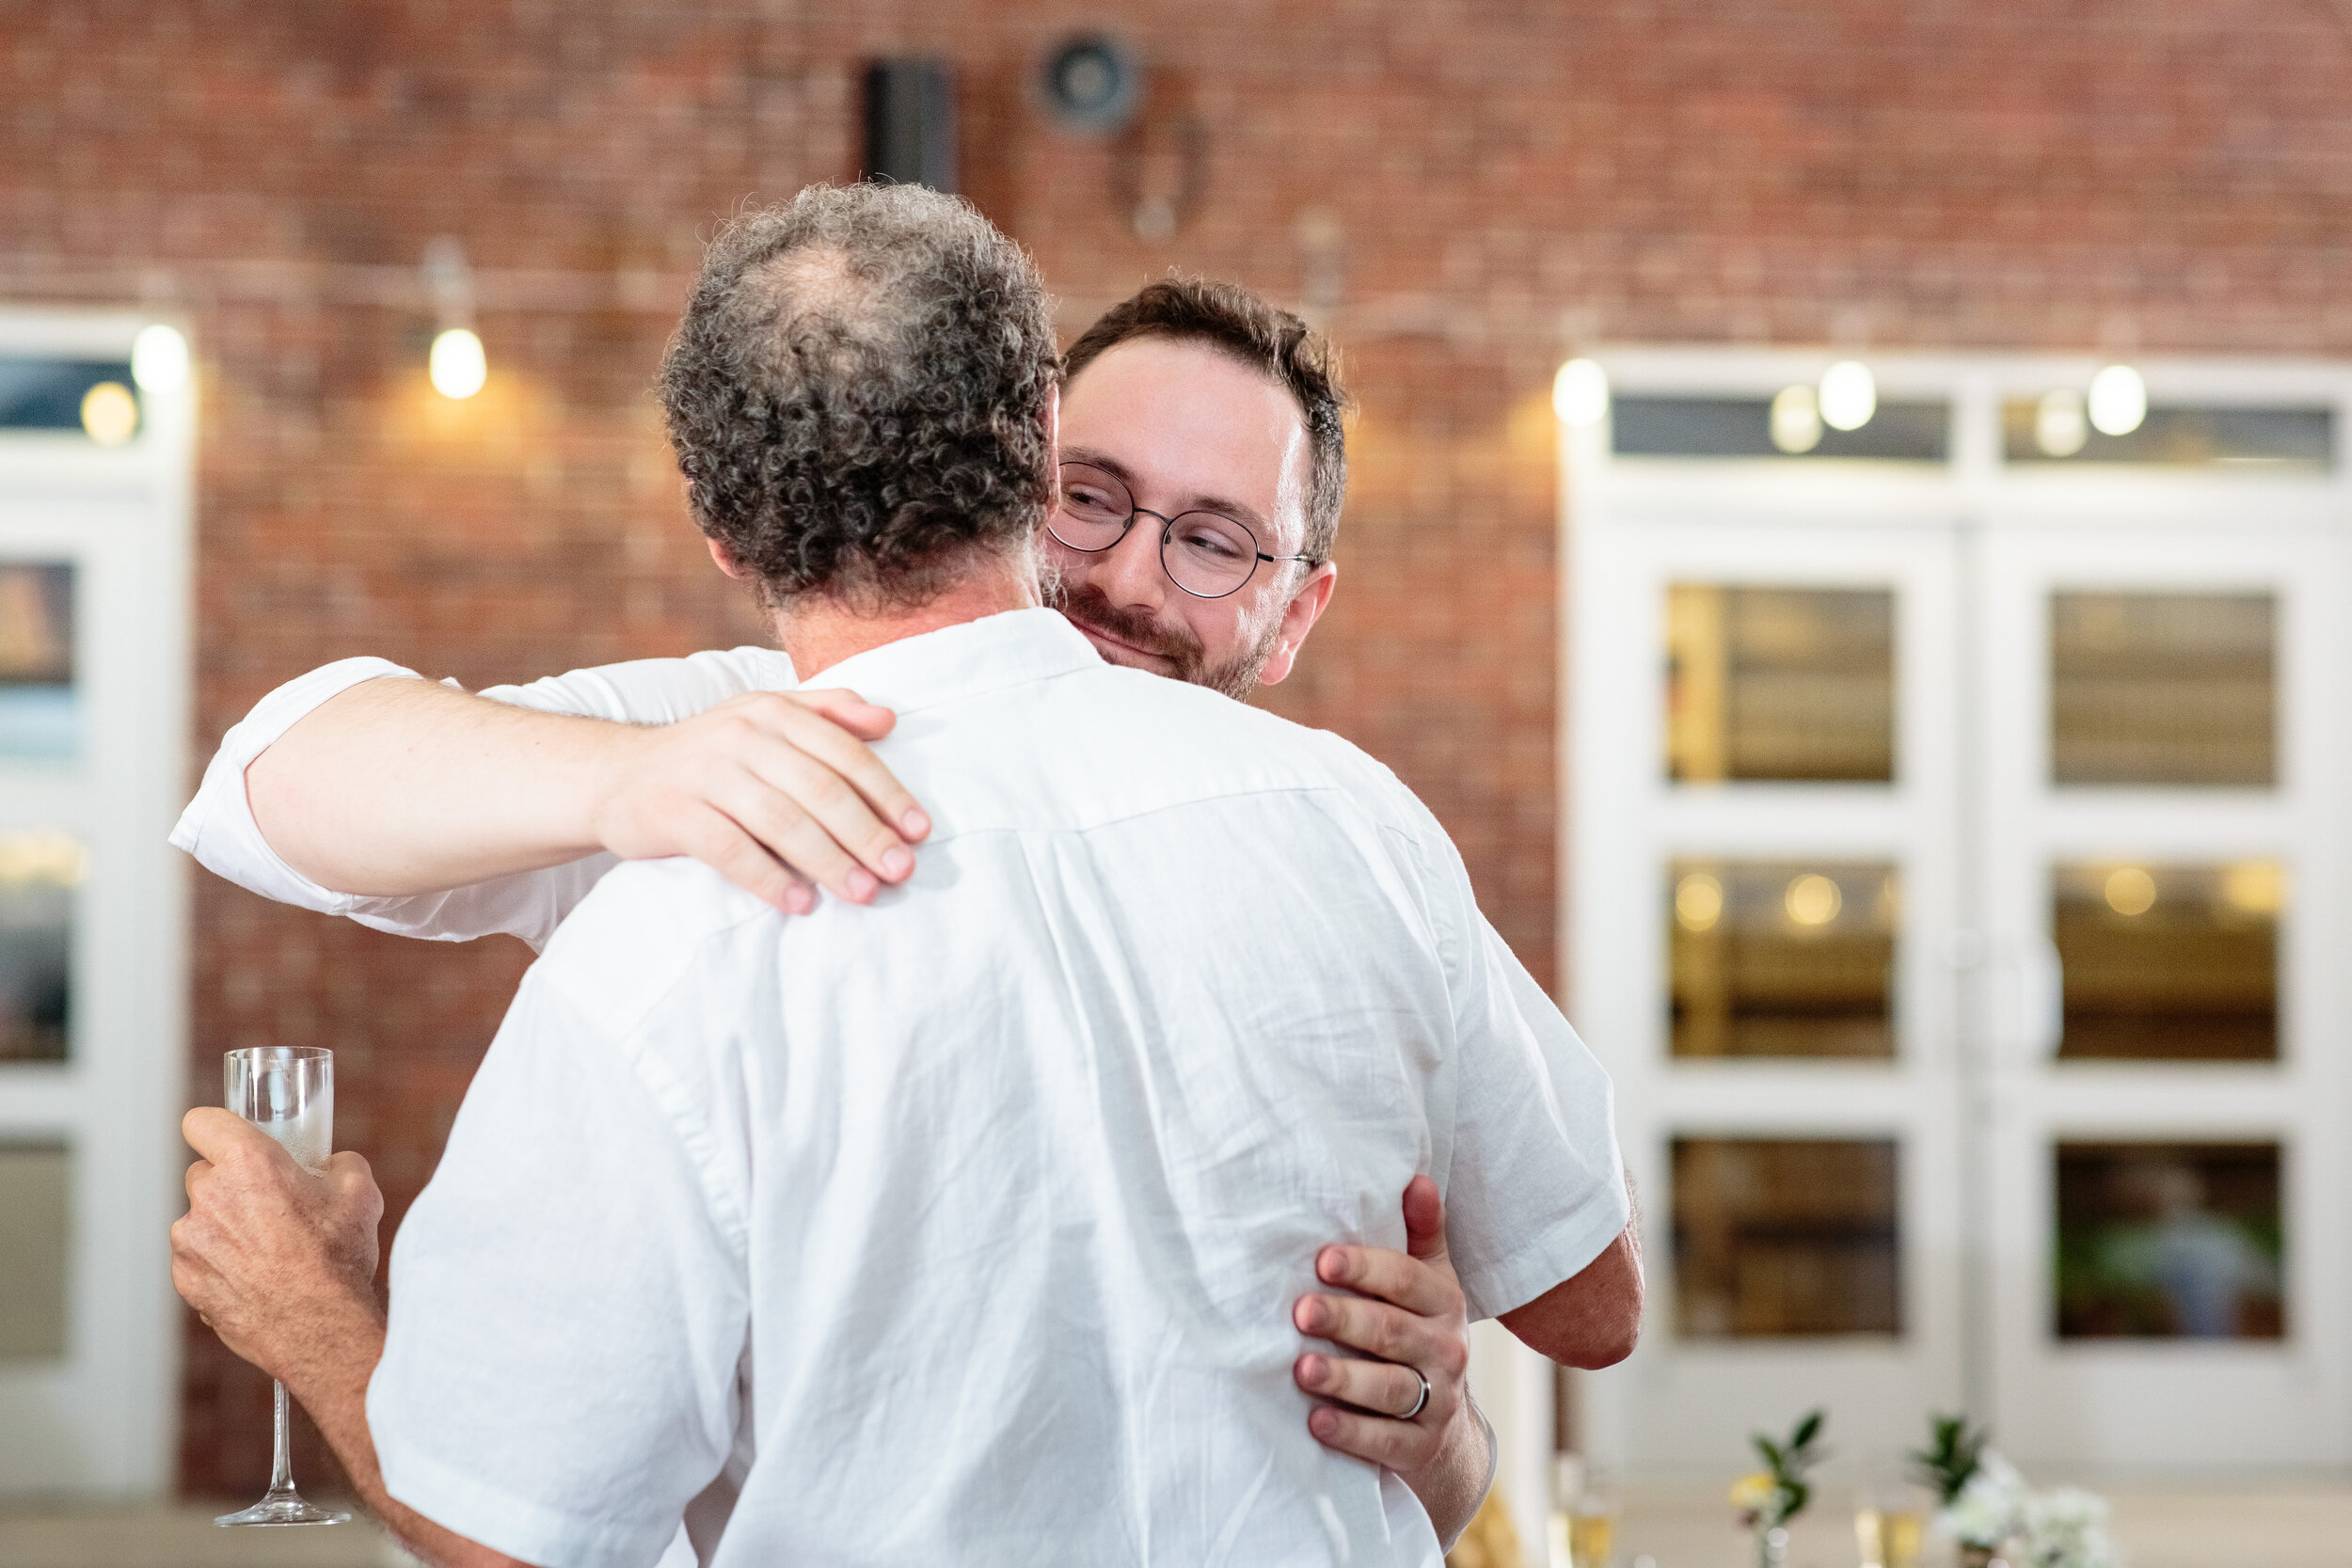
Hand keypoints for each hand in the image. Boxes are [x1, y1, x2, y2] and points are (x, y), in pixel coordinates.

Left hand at [170, 1107, 384, 1382]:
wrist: (322, 1327)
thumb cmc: (337, 1260)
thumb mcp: (359, 1191)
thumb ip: (334, 1163)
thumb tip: (327, 1165)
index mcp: (248, 1163)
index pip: (200, 1122)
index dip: (217, 1128)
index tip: (229, 1139)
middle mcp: (209, 1197)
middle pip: (203, 1174)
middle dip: (231, 1185)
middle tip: (269, 1204)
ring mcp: (190, 1242)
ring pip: (199, 1220)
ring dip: (224, 1228)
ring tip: (268, 1251)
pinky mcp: (186, 1280)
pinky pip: (197, 1259)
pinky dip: (218, 1264)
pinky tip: (256, 1277)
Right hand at [587, 689, 930, 914]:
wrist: (617, 775)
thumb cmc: (710, 754)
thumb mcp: (764, 717)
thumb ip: (827, 712)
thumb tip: (889, 718)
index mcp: (772, 711)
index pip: (843, 753)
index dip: (886, 792)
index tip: (918, 831)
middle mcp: (741, 736)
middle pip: (819, 789)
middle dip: (867, 833)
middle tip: (901, 871)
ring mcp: (705, 773)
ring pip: (781, 821)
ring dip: (828, 861)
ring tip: (863, 892)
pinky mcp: (673, 812)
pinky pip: (731, 851)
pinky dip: (769, 879)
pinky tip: (799, 903)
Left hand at [1292, 1175, 1482, 1528]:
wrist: (1444, 1431)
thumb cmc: (1418, 1335)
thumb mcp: (1429, 1284)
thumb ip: (1421, 1233)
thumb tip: (1418, 1177)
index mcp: (1444, 1302)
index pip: (1407, 1280)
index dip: (1366, 1268)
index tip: (1324, 1260)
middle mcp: (1447, 1350)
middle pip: (1392, 1333)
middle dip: (1345, 1320)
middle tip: (1301, 1311)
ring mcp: (1437, 1402)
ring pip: (1389, 1388)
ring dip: (1344, 1379)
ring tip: (1302, 1369)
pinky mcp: (1420, 1449)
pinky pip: (1386, 1442)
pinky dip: (1351, 1432)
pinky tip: (1316, 1421)